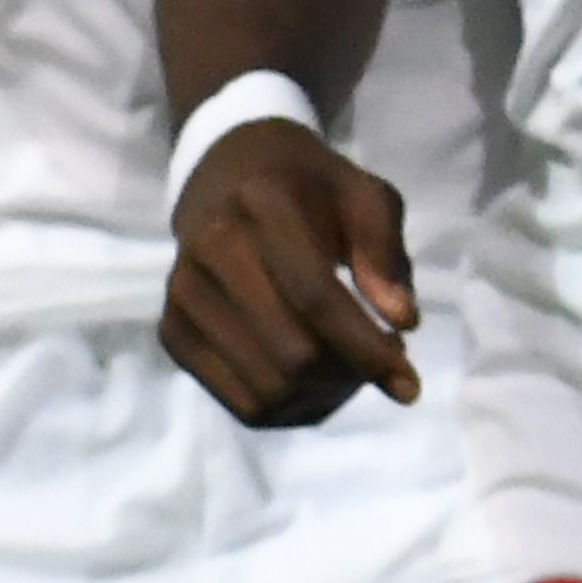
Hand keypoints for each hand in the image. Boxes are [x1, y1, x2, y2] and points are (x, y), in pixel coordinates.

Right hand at [162, 114, 420, 425]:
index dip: (367, 349)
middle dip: (349, 374)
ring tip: (345, 367)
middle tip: (377, 361)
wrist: (224, 174)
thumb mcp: (363, 195)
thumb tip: (401, 322)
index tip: (409, 384)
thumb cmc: (308, 187)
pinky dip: (289, 408)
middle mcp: (211, 249)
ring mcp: (184, 294)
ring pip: (267, 390)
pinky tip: (311, 382)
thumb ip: (386, 253)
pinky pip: (241, 404)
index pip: (315, 297)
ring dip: (322, 396)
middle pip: (293, 354)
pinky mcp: (172, 331)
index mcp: (263, 203)